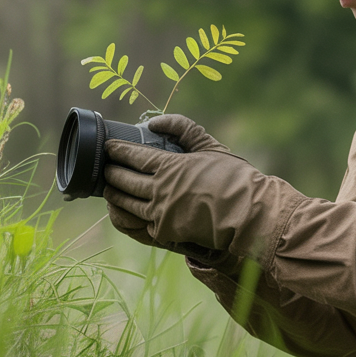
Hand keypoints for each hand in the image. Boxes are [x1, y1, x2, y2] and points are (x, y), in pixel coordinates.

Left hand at [103, 114, 304, 265]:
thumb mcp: (210, 146)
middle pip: (124, 180)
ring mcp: (160, 215)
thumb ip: (183, 128)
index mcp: (170, 167)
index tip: (110, 147)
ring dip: (113, 195)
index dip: (118, 151)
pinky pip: (136, 225)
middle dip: (111, 172)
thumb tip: (155, 122)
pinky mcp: (165, 234)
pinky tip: (120, 211)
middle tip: (106, 166)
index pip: (133, 156)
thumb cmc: (233, 178)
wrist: (249, 215)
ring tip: (109, 189)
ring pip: (125, 204)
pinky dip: (124, 217)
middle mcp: (160, 191)